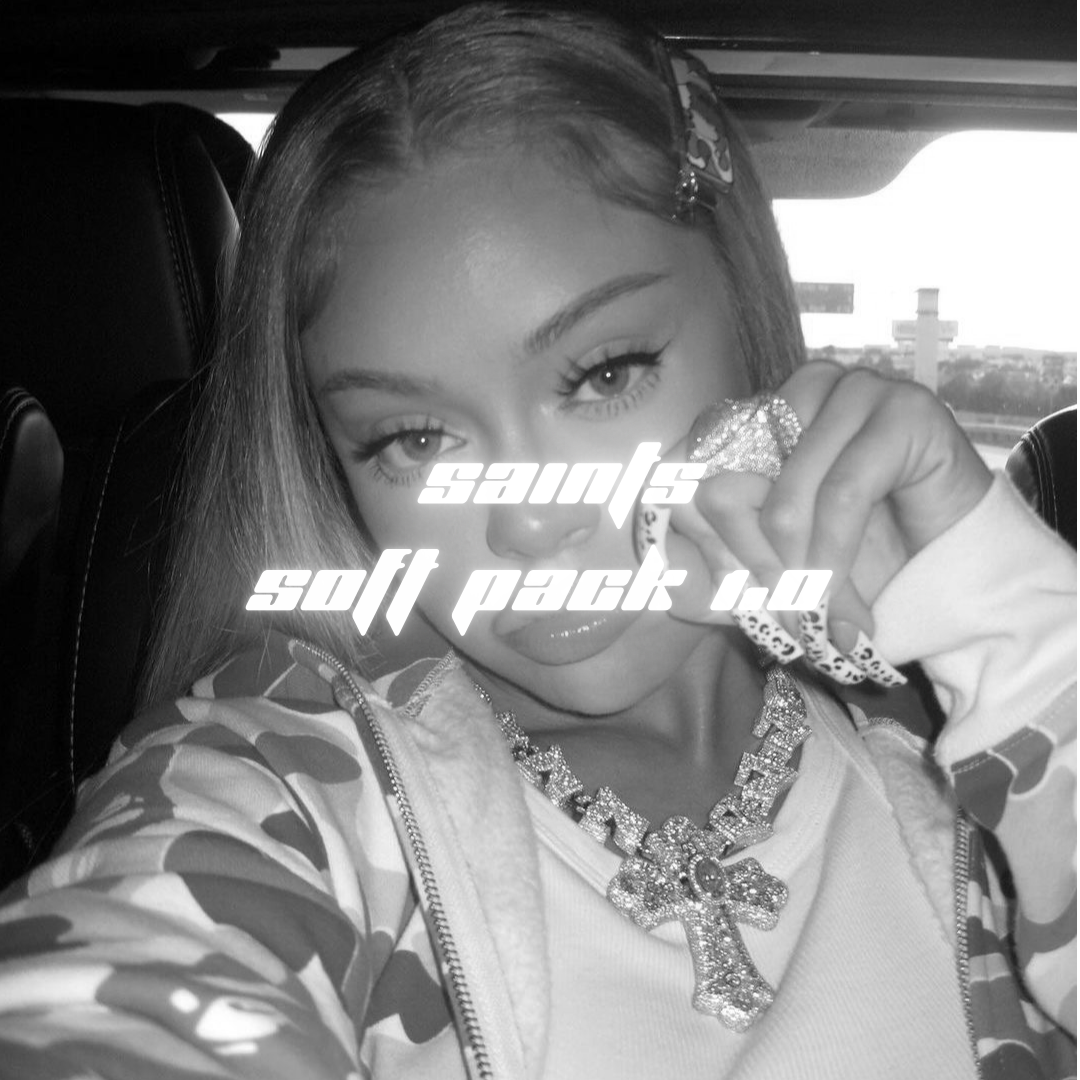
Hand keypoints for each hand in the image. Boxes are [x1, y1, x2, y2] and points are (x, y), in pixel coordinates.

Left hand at [662, 361, 992, 657]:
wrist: (954, 562)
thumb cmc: (857, 558)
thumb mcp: (771, 565)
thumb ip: (714, 560)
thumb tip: (656, 565)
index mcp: (752, 418)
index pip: (686, 471)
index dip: (703, 545)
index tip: (737, 602)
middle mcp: (794, 391)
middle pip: (725, 486)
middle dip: (754, 570)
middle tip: (786, 622)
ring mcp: (850, 389)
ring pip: (786, 497)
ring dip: (801, 575)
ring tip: (823, 621)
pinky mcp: (901, 407)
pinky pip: (842, 494)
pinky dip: (837, 559)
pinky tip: (848, 608)